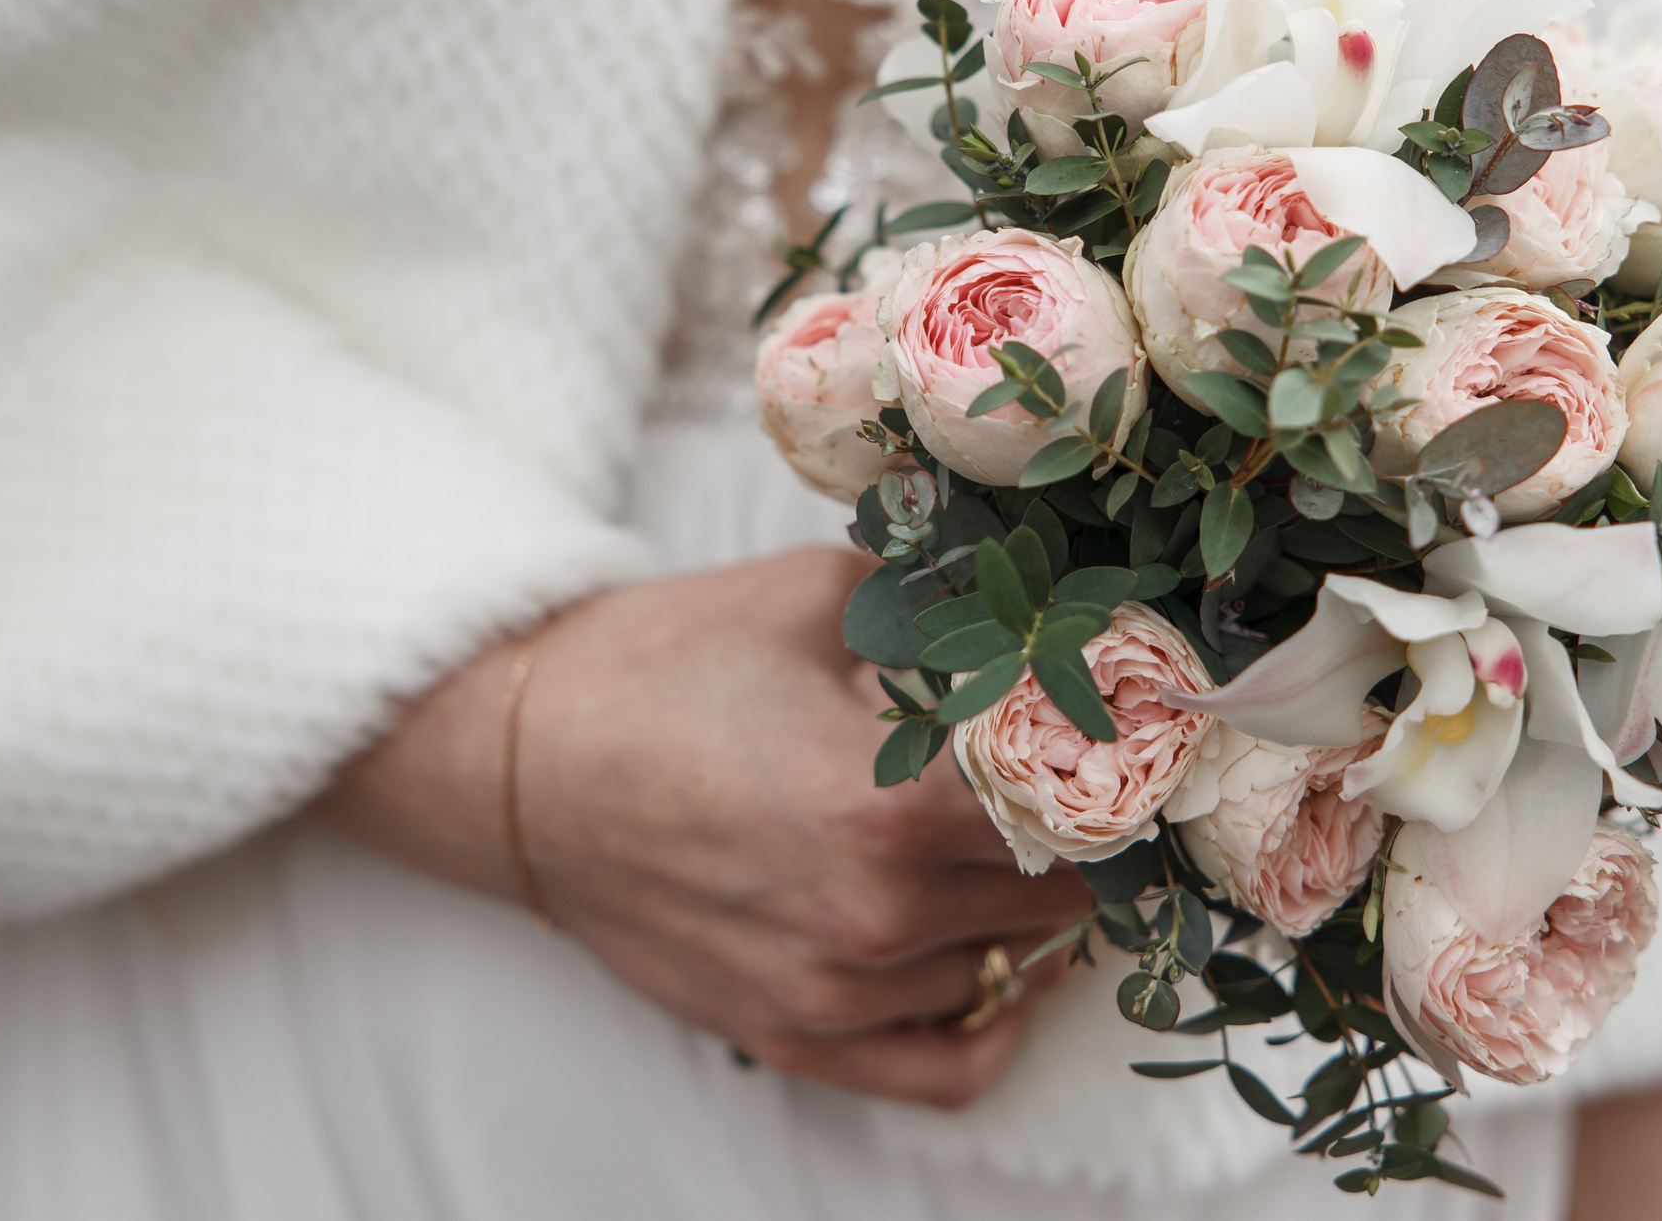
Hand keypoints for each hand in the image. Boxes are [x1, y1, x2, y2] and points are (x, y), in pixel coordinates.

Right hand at [316, 546, 1095, 1108]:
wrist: (516, 755)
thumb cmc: (666, 662)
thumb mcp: (826, 595)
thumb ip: (957, 618)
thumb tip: (1073, 621)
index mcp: (892, 803)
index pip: (1087, 809)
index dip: (1128, 762)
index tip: (1145, 727)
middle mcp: (876, 917)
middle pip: (1067, 892)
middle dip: (1090, 828)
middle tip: (1096, 771)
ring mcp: (834, 991)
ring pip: (1013, 964)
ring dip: (1034, 904)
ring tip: (1020, 830)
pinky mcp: (792, 1033)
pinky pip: (948, 1066)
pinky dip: (995, 1016)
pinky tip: (1003, 956)